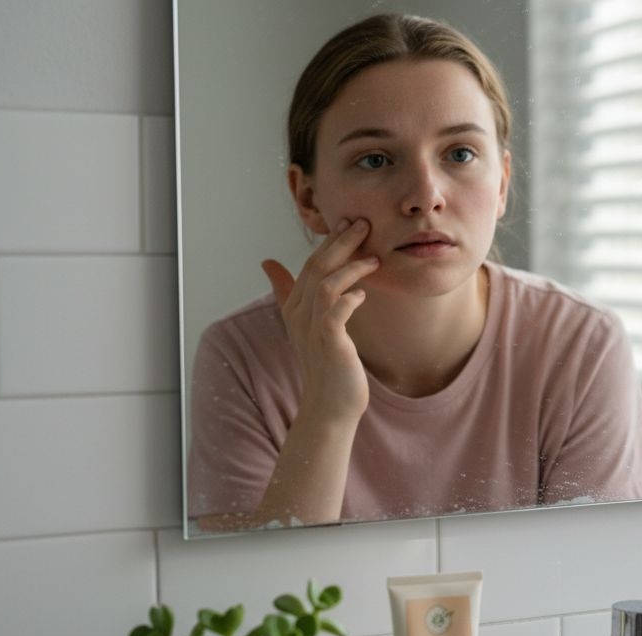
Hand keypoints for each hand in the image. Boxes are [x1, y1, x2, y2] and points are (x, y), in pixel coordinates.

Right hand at [261, 218, 379, 425]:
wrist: (331, 406)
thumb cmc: (327, 365)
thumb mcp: (308, 325)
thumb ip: (288, 292)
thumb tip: (267, 262)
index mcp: (295, 307)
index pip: (310, 264)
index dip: (328, 242)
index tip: (349, 222)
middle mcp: (300, 315)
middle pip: (317, 267)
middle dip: (340, 243)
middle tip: (364, 224)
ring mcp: (312, 329)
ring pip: (326, 284)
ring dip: (350, 267)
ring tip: (374, 258)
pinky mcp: (329, 344)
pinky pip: (335, 312)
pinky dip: (349, 298)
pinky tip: (363, 295)